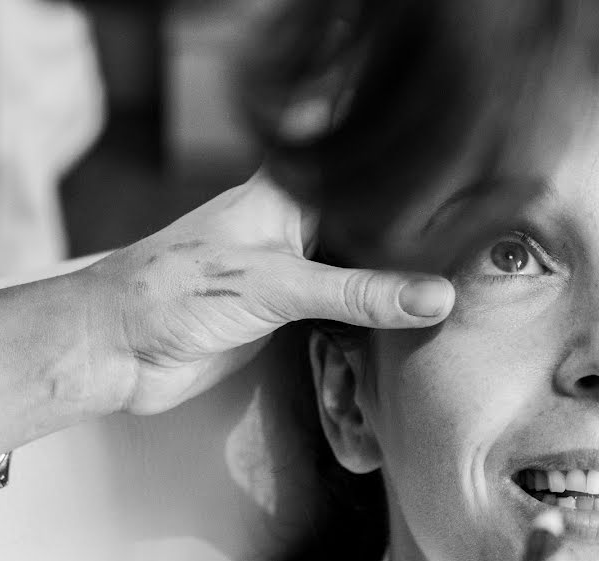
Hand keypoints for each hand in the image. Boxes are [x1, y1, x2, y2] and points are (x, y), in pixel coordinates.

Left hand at [86, 170, 454, 414]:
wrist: (119, 349)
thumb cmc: (174, 291)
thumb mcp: (273, 283)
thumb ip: (356, 291)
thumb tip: (436, 296)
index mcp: (286, 193)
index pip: (360, 173)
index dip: (409, 179)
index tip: (467, 188)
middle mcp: (293, 225)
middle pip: (366, 224)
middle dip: (413, 237)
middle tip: (479, 244)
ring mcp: (290, 271)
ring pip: (358, 270)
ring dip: (394, 283)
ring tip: (463, 283)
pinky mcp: (285, 314)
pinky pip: (342, 312)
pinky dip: (372, 319)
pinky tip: (410, 325)